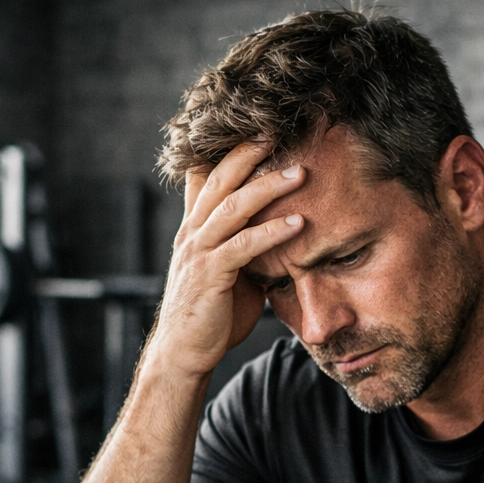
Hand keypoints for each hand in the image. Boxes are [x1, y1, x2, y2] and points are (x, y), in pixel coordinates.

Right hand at [148, 142, 306, 378]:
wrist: (184, 354)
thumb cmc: (211, 316)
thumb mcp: (229, 274)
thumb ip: (246, 249)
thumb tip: (280, 235)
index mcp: (195, 228)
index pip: (207, 177)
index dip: (229, 151)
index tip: (259, 128)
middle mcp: (192, 233)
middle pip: (220, 179)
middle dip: (249, 152)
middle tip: (280, 130)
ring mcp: (198, 252)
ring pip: (232, 206)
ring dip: (268, 187)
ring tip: (300, 172)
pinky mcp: (210, 275)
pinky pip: (243, 246)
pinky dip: (272, 232)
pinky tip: (298, 224)